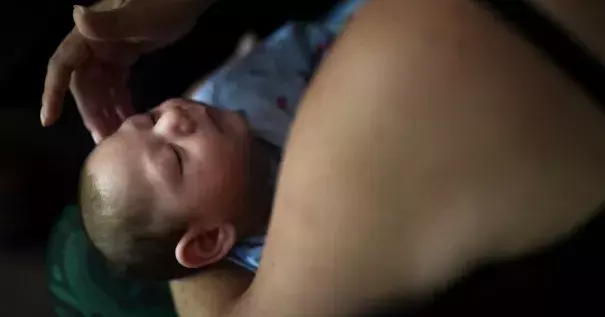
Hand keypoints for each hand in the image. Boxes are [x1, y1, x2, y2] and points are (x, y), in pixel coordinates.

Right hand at [41, 0, 210, 142]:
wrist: (188, 0)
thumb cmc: (166, 5)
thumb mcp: (139, 17)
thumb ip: (110, 23)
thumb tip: (76, 15)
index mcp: (89, 34)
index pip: (64, 65)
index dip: (53, 92)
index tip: (48, 119)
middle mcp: (94, 43)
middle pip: (85, 84)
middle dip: (92, 113)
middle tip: (104, 140)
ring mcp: (109, 50)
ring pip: (101, 88)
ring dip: (107, 112)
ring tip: (118, 137)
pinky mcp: (125, 56)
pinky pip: (116, 84)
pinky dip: (121, 102)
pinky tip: (130, 120)